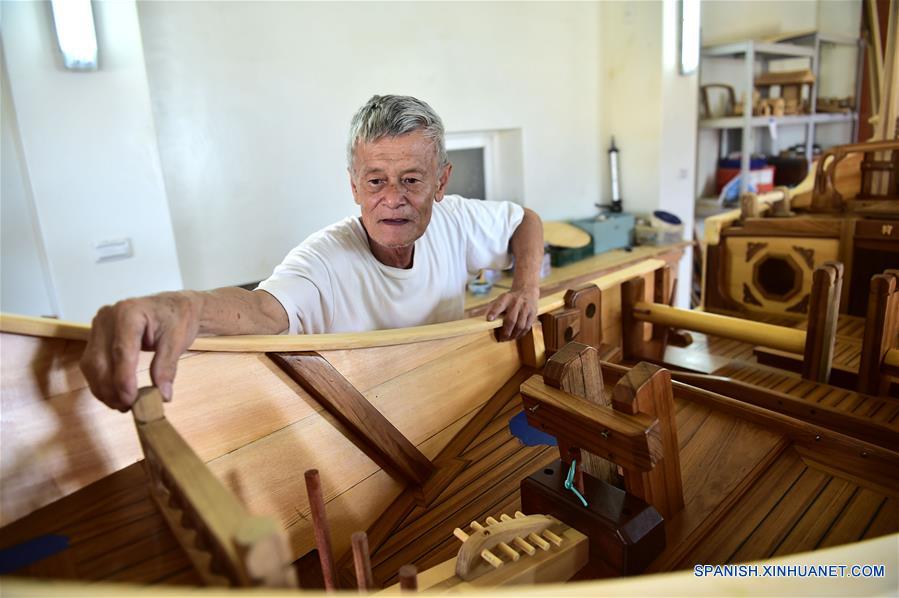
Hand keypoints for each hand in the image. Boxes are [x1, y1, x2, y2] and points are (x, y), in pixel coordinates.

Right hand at [80, 292, 201, 410]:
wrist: (172, 306)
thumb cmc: (176, 319)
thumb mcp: (177, 341)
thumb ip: (166, 367)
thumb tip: (162, 396)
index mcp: (129, 313)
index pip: (120, 350)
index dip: (123, 378)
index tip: (131, 400)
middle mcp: (107, 317)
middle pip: (100, 360)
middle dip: (111, 389)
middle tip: (128, 408)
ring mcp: (98, 327)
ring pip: (91, 365)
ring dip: (103, 389)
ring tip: (122, 406)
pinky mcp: (95, 337)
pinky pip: (92, 364)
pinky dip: (101, 382)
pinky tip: (114, 395)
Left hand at [485, 286, 539, 341]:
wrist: (527, 291)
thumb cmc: (510, 299)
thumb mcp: (500, 299)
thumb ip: (492, 308)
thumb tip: (486, 320)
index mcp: (506, 298)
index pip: (500, 305)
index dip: (494, 312)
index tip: (489, 319)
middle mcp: (517, 303)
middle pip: (511, 320)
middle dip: (505, 332)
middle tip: (501, 339)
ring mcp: (526, 309)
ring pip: (520, 326)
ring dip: (513, 335)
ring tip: (508, 339)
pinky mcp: (533, 314)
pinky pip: (527, 327)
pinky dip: (521, 334)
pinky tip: (516, 336)